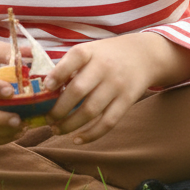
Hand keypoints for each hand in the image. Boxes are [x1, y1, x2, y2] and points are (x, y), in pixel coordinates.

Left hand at [43, 32, 189, 143]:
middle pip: (78, 90)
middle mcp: (104, 67)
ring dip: (70, 125)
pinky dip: (91, 134)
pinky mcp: (126, 101)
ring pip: (90, 111)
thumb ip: (70, 66)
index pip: (74, 58)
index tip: (46, 87)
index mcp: (90, 52)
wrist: (144, 55)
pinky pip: (107, 122)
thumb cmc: (107, 55)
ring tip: (56, 130)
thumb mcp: (90, 51)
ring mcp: (116, 85)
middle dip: (59, 109)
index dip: (58, 73)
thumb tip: (45, 90)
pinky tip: (77, 139)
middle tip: (47, 119)